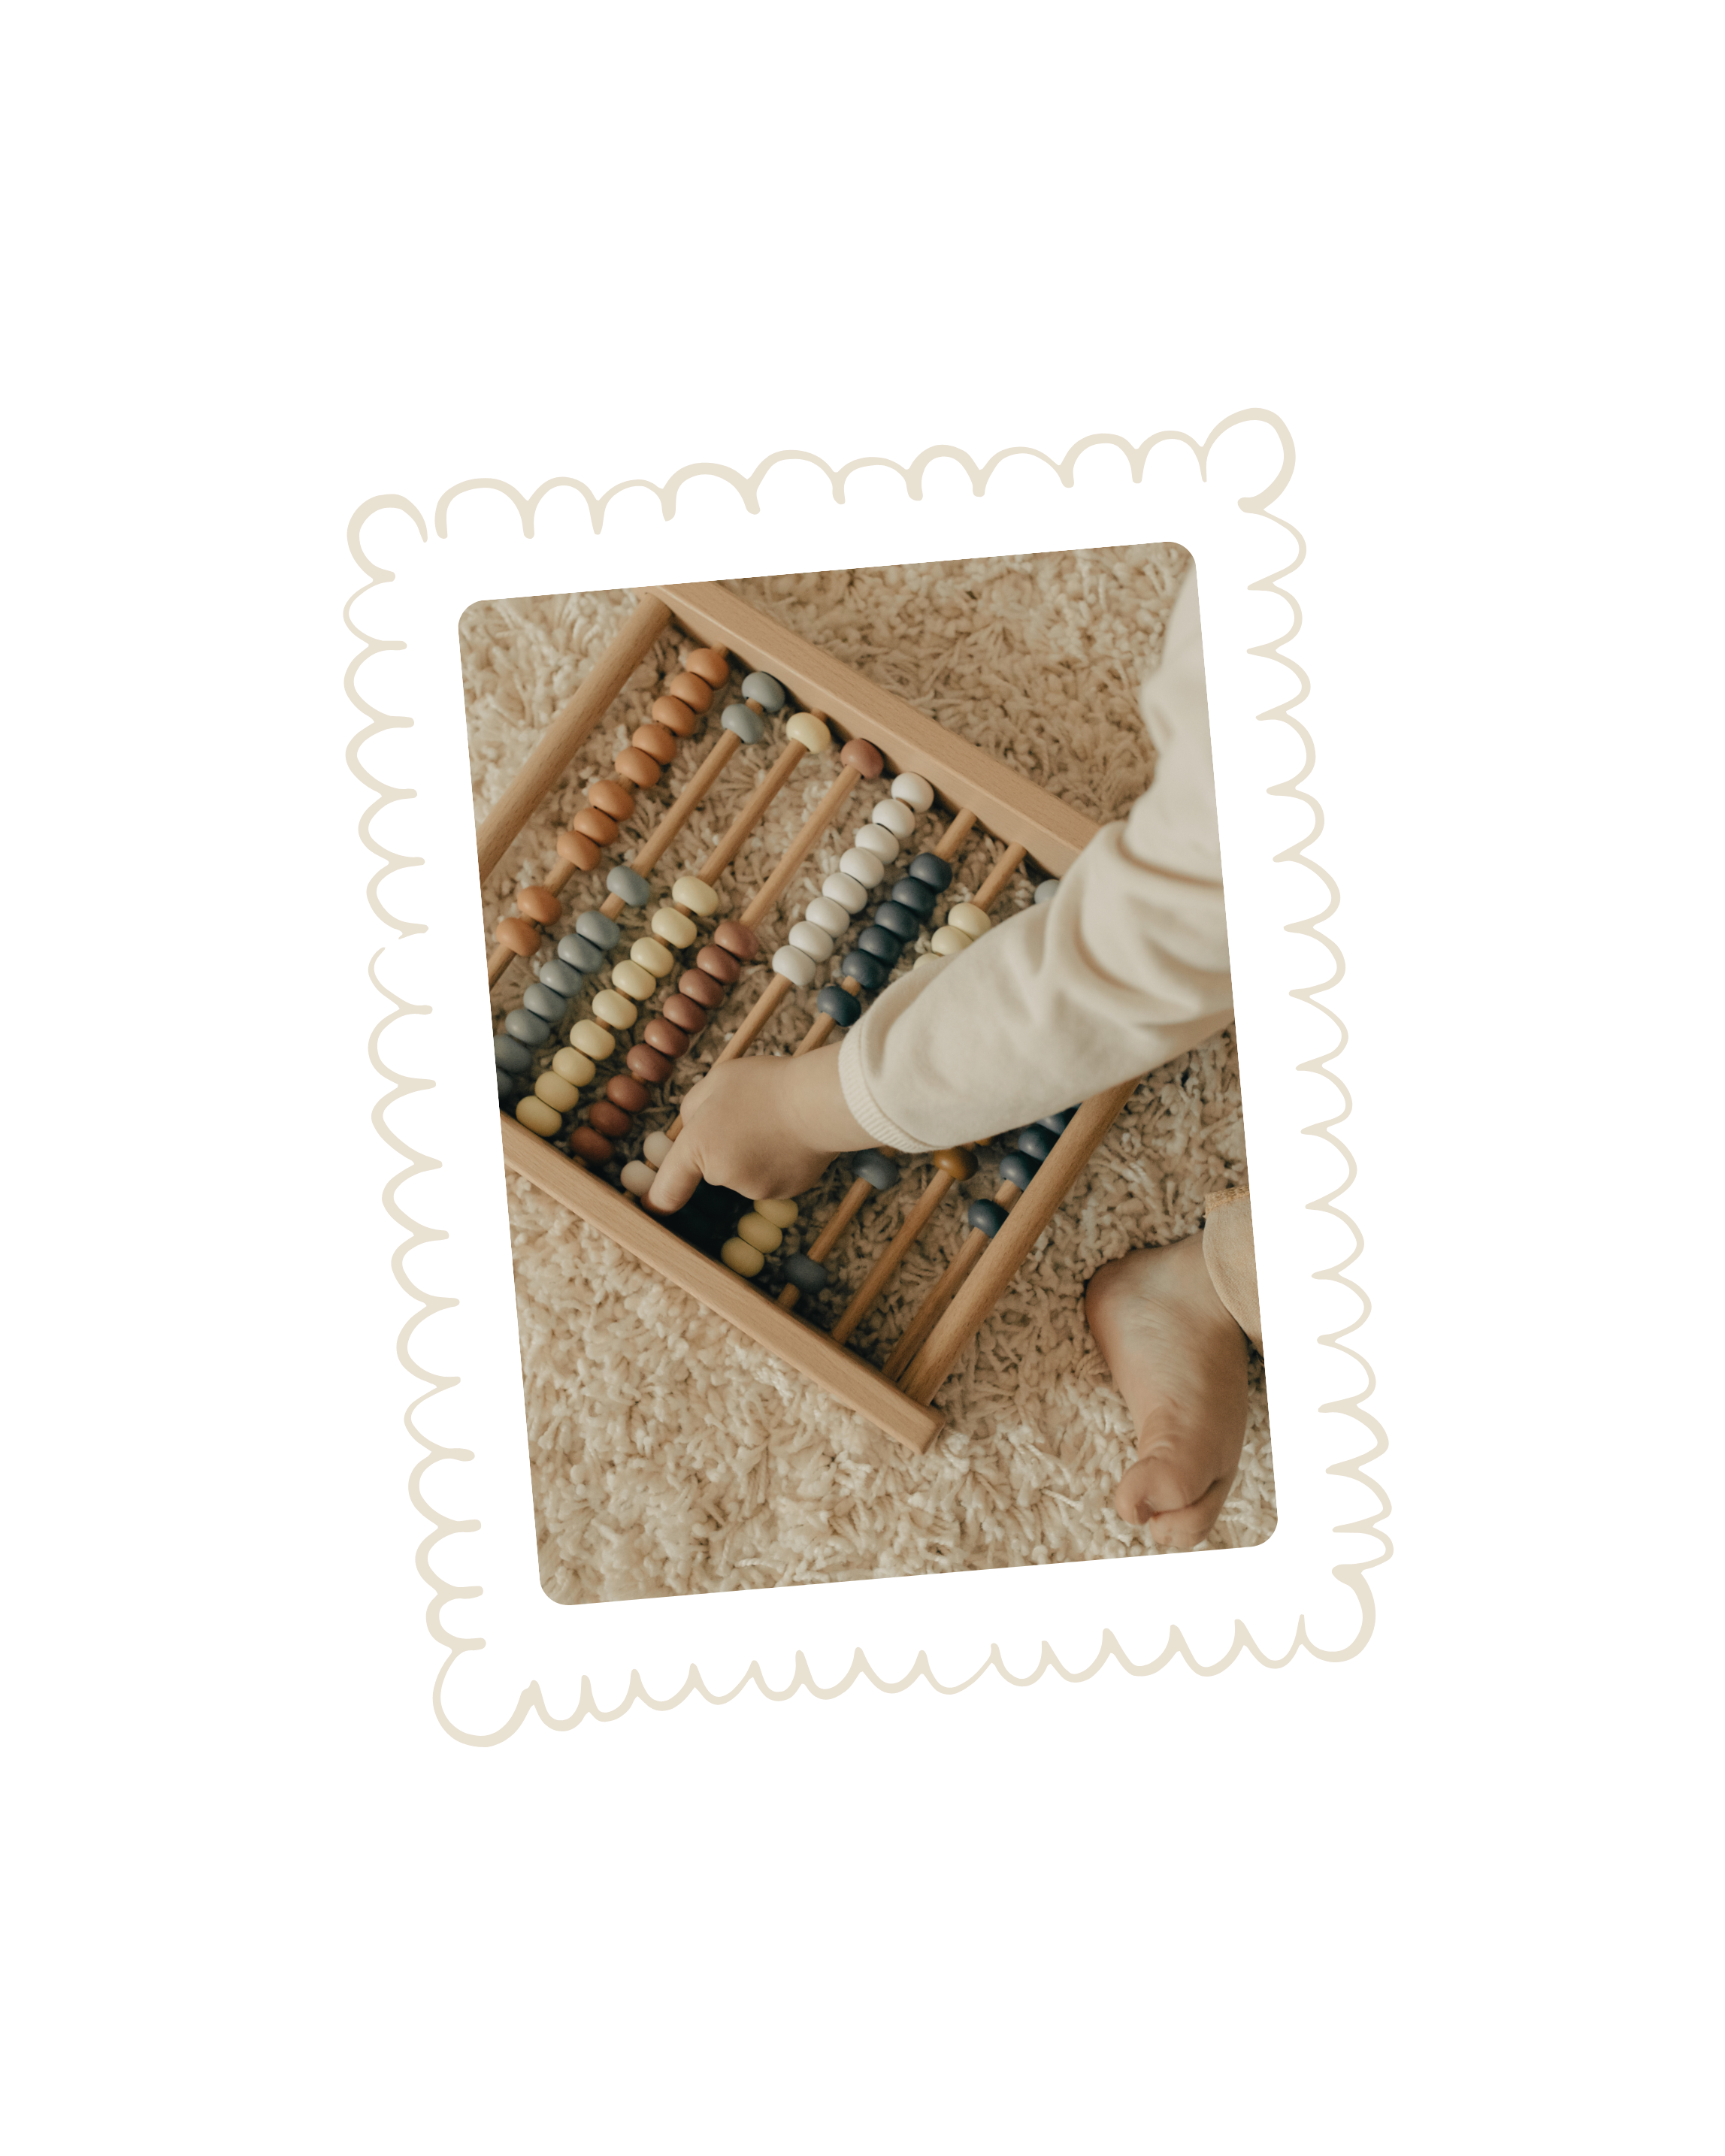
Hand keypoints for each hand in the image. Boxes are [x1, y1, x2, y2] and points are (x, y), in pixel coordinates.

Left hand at [646, 1044, 874, 1214]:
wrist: (822, 1102)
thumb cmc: (767, 1085)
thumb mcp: (716, 1080)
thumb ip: (693, 1108)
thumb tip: (693, 1127)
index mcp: (698, 1146)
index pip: (666, 1191)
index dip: (656, 1201)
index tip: (653, 1205)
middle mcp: (723, 1176)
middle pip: (714, 1169)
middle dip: (723, 1148)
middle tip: (747, 1116)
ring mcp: (757, 1189)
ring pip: (746, 1174)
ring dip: (753, 1155)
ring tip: (776, 1123)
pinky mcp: (787, 1192)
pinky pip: (773, 1177)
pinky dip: (779, 1163)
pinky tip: (792, 1138)